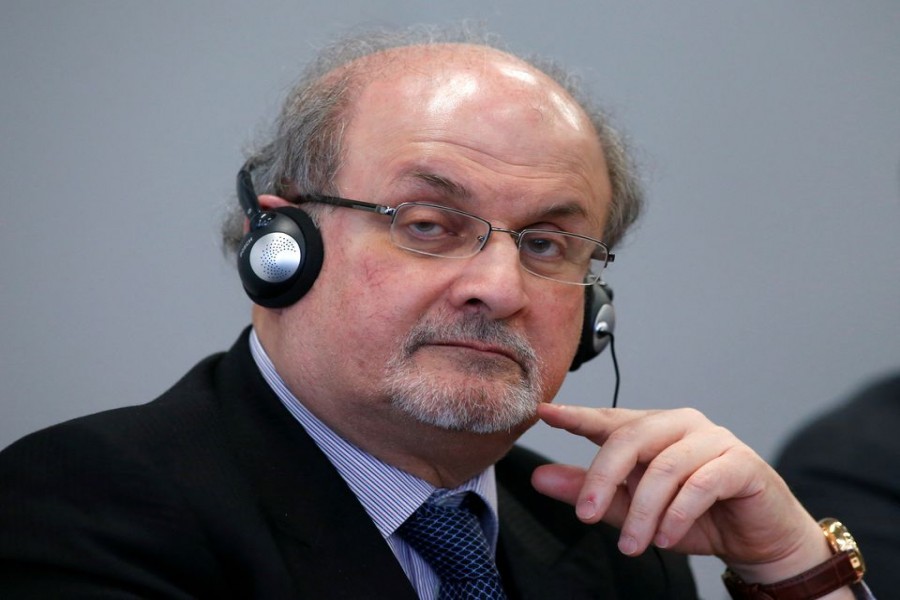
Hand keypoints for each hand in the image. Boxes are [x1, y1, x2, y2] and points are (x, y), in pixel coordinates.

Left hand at [531, 404, 834, 582]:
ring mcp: (713, 440)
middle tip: (586, 516)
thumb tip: (540, 477)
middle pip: (631, 438)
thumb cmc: (696, 518)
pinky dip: (678, 513)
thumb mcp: (634, 509)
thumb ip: (591, 491)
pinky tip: (665, 537)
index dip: (576, 415)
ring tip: (633, 545)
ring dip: (643, 511)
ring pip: (665, 467)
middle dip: (603, 478)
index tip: (544, 413)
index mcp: (652, 429)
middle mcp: (681, 425)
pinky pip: (702, 483)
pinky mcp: (741, 463)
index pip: (608, 419)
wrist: (758, 540)